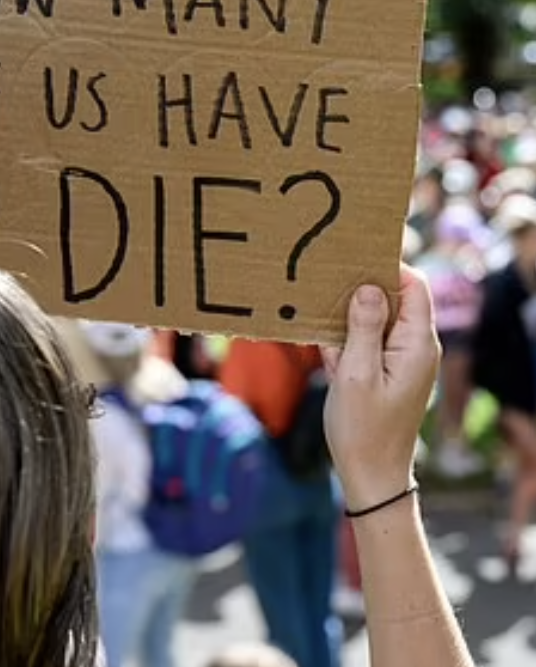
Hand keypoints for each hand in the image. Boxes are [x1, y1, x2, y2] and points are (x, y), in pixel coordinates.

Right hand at [321, 265, 439, 511]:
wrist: (370, 476)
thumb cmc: (364, 428)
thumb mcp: (357, 373)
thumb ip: (363, 327)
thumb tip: (368, 287)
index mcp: (416, 343)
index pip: (413, 285)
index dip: (387, 265)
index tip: (352, 255)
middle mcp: (413, 346)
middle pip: (393, 297)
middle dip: (361, 286)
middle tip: (326, 274)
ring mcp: (399, 358)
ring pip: (374, 317)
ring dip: (347, 311)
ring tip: (315, 301)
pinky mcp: (383, 369)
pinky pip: (365, 339)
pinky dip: (343, 335)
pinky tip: (317, 334)